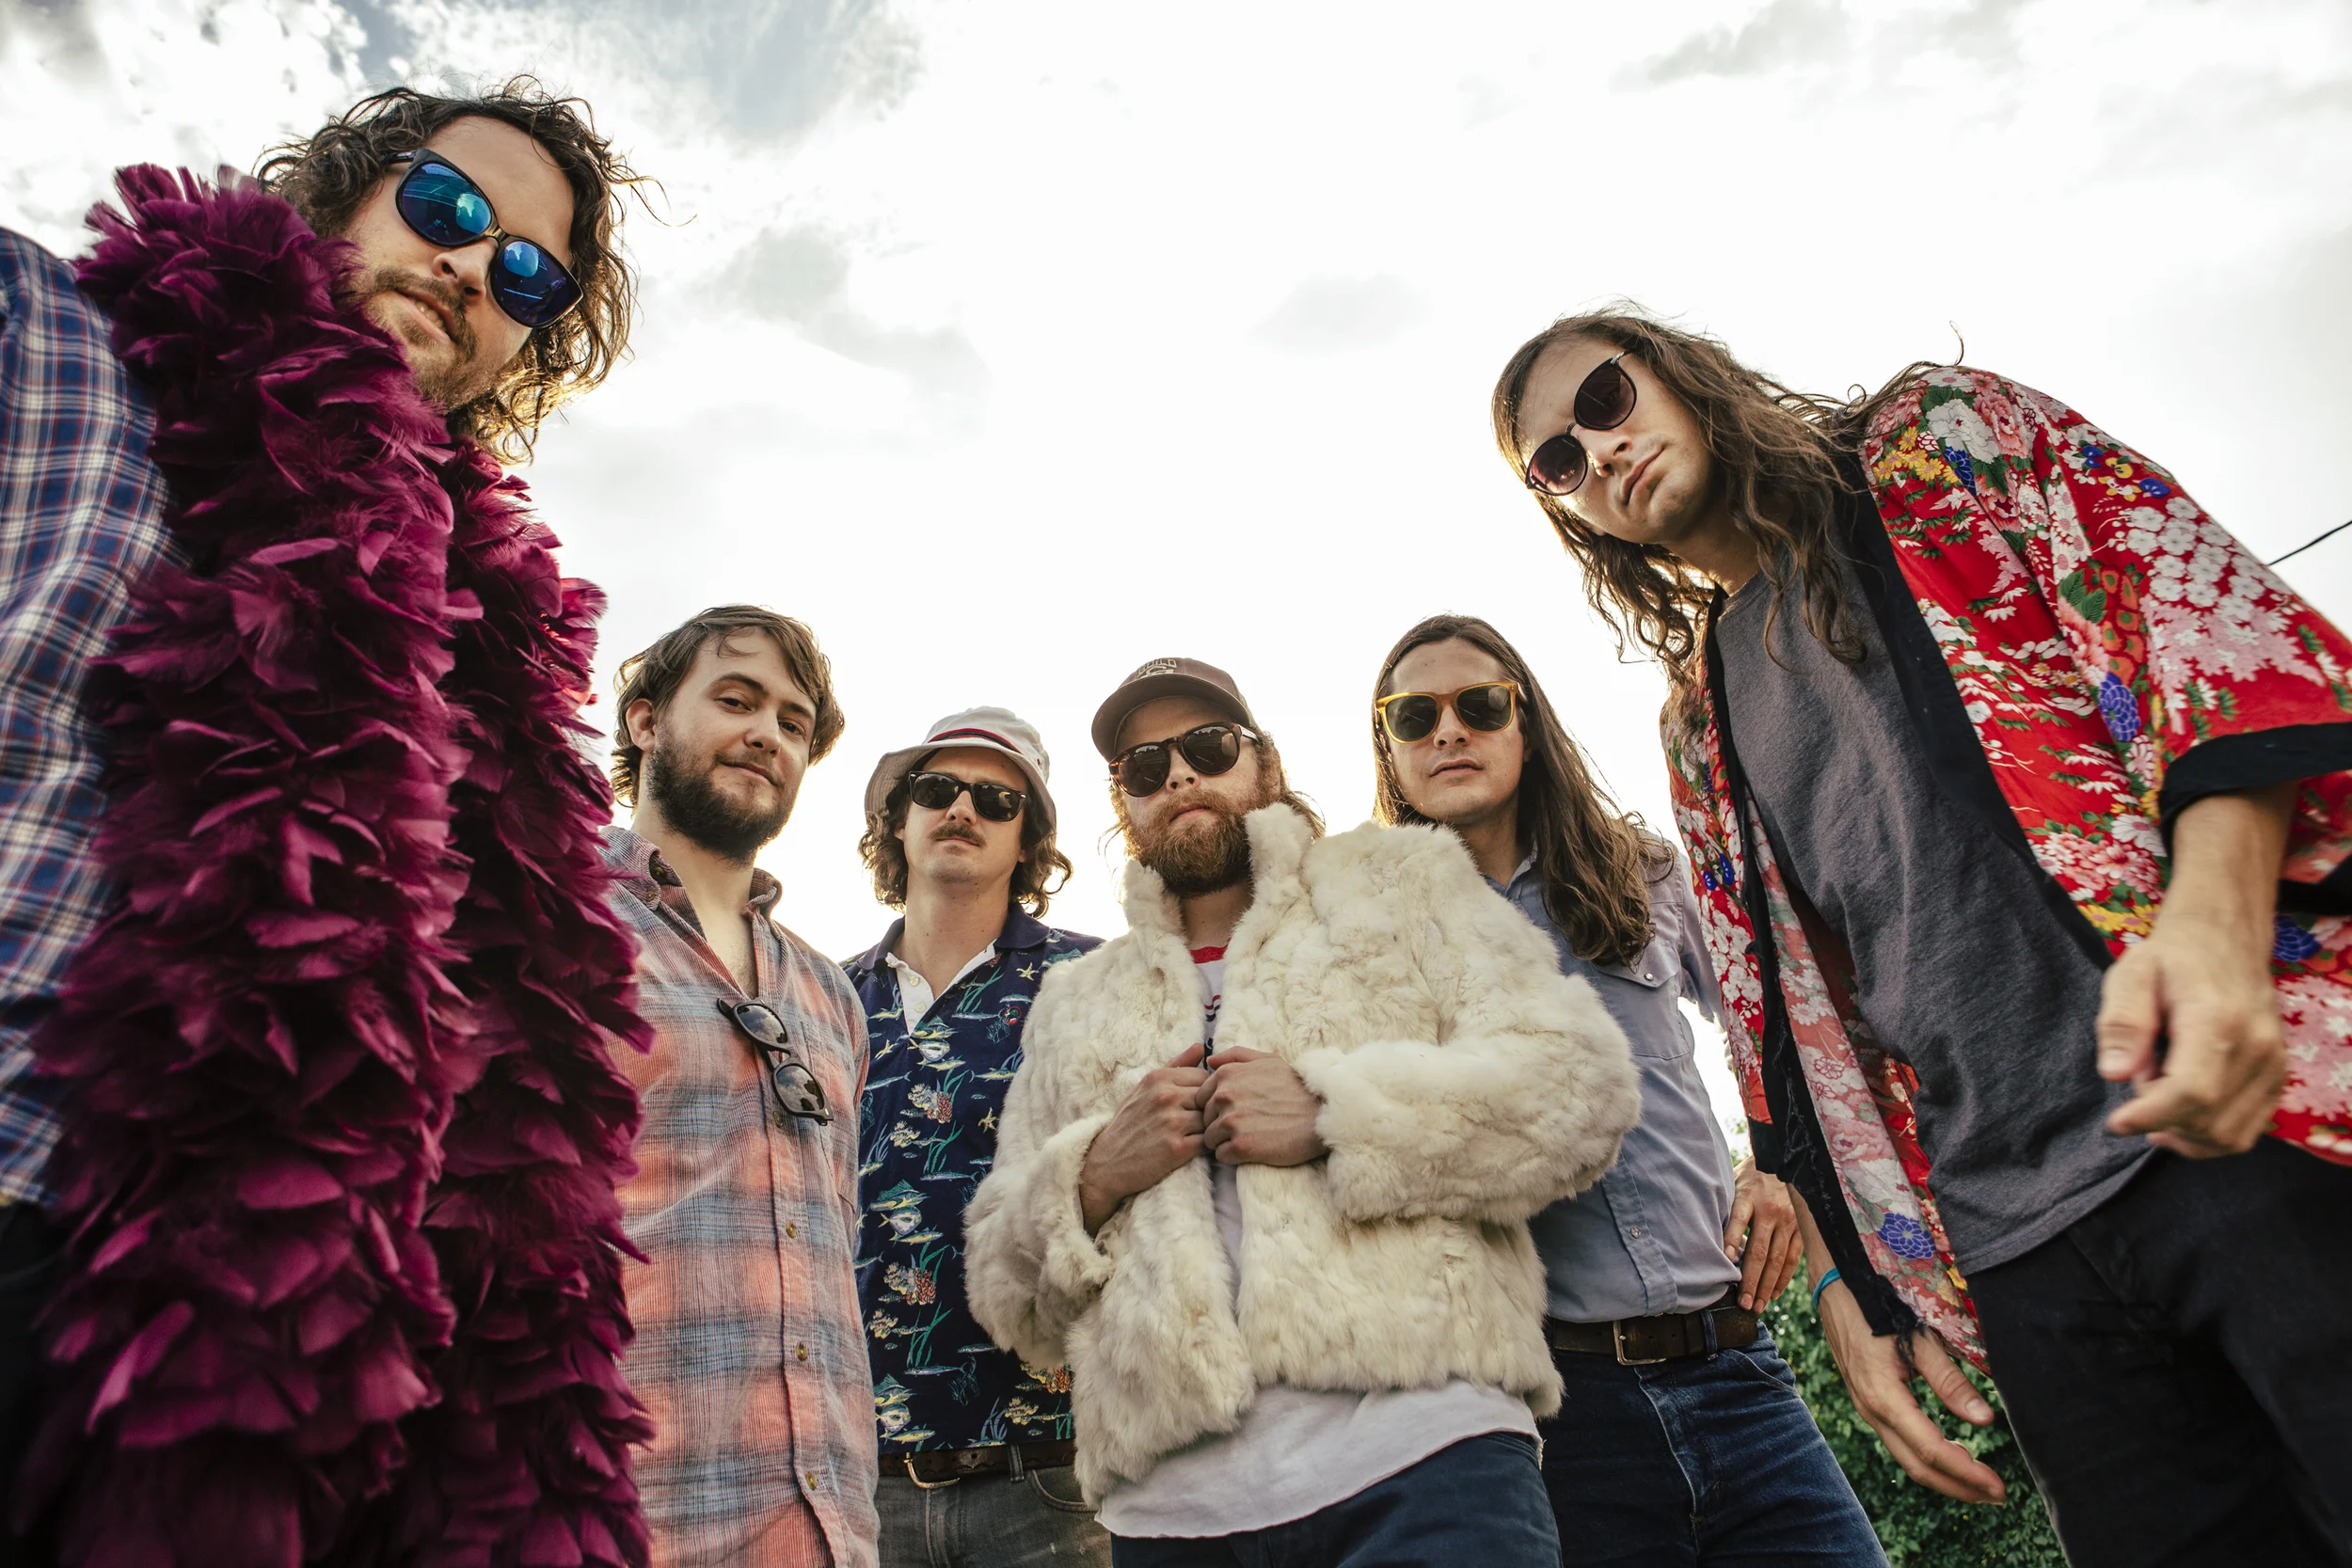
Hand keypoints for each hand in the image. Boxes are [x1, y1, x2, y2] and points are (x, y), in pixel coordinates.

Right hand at [1078, 1045, 1207, 1232]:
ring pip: (1210, 1119)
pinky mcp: (1177, 1148)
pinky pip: (1207, 1142)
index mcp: (1158, 1078)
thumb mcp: (1144, 1088)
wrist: (1107, 1162)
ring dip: (1206, 1129)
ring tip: (1193, 1135)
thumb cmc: (1128, 1122)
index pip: (1203, 1076)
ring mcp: (1172, 1122)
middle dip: (1207, 1110)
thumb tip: (1201, 1047)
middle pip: (1209, 1098)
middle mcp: (1165, 1096)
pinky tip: (1192, 1148)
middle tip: (1195, 1122)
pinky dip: (1204, 1146)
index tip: (1194, 1104)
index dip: (1203, 1092)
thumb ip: (1175, 1065)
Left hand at [1199, 1047, 1328, 1166]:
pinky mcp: (1241, 1146)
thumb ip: (1236, 1056)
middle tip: (1246, 1126)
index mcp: (1226, 1075)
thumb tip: (1209, 1061)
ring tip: (1250, 1137)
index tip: (1237, 1111)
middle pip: (1204, 1119)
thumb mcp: (1268, 1061)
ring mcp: (1232, 1121)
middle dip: (1219, 1124)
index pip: (1201, 1098)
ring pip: (1210, 1139)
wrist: (1322, 1115)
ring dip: (1225, 1141)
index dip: (1217, 1107)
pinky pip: (1221, 1156)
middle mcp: (1225, 1096)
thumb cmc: (1296, 1087)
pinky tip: (1252, 1149)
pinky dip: (1233, 1156)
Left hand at [1723, 1161, 1801, 1309]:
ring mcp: (1788, 1220)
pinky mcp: (1800, 1228)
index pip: (1738, 1221)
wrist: (1782, 1161)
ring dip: (1766, 1286)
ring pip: (1777, 1259)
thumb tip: (1712, 1241)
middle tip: (1743, 1303)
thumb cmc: (1750, 1178)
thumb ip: (1726, 1209)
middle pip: (1760, 1251)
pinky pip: (1793, 1258)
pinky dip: (1783, 1278)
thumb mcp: (1733, 1184)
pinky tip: (1773, 1294)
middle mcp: (1770, 1210)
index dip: (1732, 1240)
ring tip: (1756, 1306)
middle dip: (1750, 1280)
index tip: (1726, 1261)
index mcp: (1748, 1197)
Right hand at [1816, 1277, 2005, 1504]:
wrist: (1833, 1281)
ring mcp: (1865, 1406)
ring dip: (1944, 1474)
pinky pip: (1898, 1440)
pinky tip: (1949, 1452)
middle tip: (1997, 1496)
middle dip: (1959, 1486)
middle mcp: (1870, 1410)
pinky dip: (1926, 1455)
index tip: (1999, 1488)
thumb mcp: (1918, 1338)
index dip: (1967, 1474)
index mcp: (1883, 1397)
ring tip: (1979, 1481)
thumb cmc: (1877, 1302)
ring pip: (1905, 1456)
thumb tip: (1985, 1420)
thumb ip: (1950, 1381)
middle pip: (1917, 1466)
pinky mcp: (1867, 1398)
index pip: (1931, 1451)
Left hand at [2098, 784, 2294, 1157]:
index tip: (2115, 1122)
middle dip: (2160, 1116)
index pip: (2191, 1092)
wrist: (2225, 939)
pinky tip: (2180, 1114)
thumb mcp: (2132, 975)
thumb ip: (2122, 1024)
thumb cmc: (2171, 958)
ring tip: (2159, 1089)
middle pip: (2206, 1119)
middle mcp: (2256, 1047)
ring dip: (2182, 1131)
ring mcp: (2273, 1066)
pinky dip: (2208, 1135)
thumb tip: (2114, 1074)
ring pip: (2227, 1135)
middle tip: (2141, 1075)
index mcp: (2217, 1019)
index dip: (2150, 1116)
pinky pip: (2245, 1132)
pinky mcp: (2277, 1078)